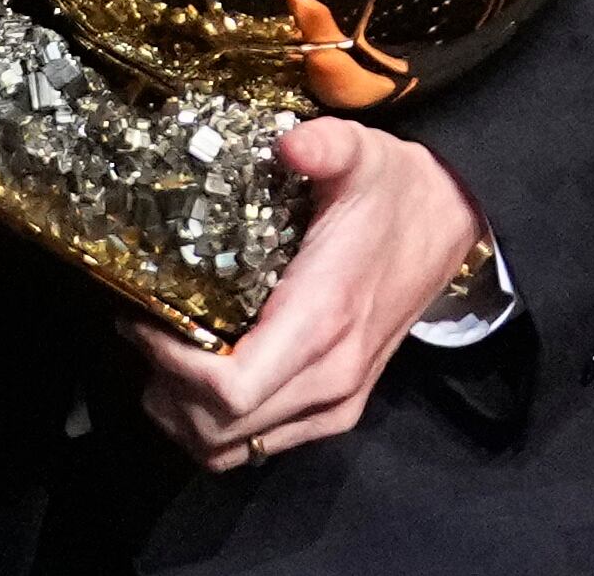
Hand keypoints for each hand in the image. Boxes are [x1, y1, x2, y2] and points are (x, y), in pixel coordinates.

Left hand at [128, 119, 486, 470]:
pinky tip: (200, 382)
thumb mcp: (361, 153)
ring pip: (234, 449)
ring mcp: (336, 402)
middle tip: (142, 334)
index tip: (143, 320)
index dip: (172, 368)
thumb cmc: (394, 190)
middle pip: (220, 429)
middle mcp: (329, 376)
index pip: (230, 390)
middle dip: (166, 391)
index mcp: (323, 321)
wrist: (451, 223)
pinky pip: (259, 447)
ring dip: (185, 418)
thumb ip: (325, 144)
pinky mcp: (338, 410)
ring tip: (162, 361)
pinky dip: (217, 429)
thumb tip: (288, 146)